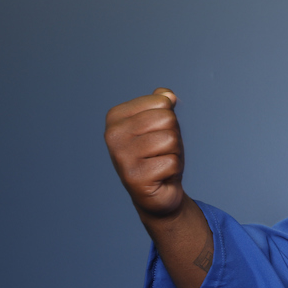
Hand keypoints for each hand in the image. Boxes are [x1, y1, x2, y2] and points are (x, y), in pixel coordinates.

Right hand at [104, 88, 186, 217]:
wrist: (157, 193)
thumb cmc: (159, 155)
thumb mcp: (162, 125)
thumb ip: (162, 104)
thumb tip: (168, 94)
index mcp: (116, 116)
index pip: (162, 102)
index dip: (169, 120)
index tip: (158, 134)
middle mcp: (113, 134)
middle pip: (167, 119)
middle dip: (173, 136)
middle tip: (162, 151)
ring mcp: (121, 156)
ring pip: (170, 140)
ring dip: (174, 153)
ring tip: (161, 162)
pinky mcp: (134, 177)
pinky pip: (172, 162)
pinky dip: (173, 170)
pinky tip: (161, 176)